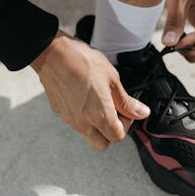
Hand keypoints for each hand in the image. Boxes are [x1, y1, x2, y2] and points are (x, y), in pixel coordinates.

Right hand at [31, 30, 150, 149]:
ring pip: (87, 133)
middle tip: (114, 110)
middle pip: (102, 143)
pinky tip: (84, 93)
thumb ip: (127, 102)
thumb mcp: (112, 79)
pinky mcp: (59, 110)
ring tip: (99, 100)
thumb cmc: (83, 62)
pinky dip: (82, 114)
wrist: (52, 53)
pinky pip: (74, 119)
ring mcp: (68, 118)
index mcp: (99, 117)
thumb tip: (142, 113)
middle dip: (111, 131)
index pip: (117, 137)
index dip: (126, 124)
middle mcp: (82, 123)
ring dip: (96, 124)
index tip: (125, 109)